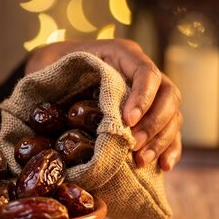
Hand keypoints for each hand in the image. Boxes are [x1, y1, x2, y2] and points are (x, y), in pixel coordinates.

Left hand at [26, 39, 181, 171]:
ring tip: (141, 160)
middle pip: (168, 94)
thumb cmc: (54, 66)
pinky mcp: (151, 112)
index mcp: (122, 53)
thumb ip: (53, 78)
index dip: (142, 97)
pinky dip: (169, 147)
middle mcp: (141, 70)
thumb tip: (45, 104)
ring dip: (161, 139)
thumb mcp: (50, 65)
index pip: (146, 72)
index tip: (127, 121)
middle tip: (134, 146)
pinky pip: (170, 129)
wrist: (58, 66)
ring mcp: (150, 91)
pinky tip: (163, 166)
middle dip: (154, 123)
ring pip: (173, 114)